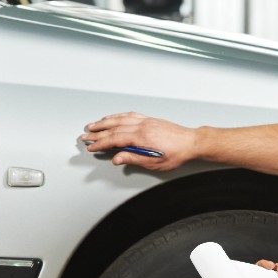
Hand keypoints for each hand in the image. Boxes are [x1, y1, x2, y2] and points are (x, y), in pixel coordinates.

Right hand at [81, 112, 196, 170]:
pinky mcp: (150, 119)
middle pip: (114, 128)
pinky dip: (118, 115)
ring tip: (93, 125)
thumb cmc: (176, 154)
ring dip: (105, 122)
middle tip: (85, 135)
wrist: (191, 142)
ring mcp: (146, 121)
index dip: (100, 143)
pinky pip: (130, 115)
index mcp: (141, 138)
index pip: (114, 139)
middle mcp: (142, 126)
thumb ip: (133, 159)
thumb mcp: (154, 163)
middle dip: (98, 132)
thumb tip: (117, 158)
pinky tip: (113, 117)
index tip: (91, 147)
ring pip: (120, 119)